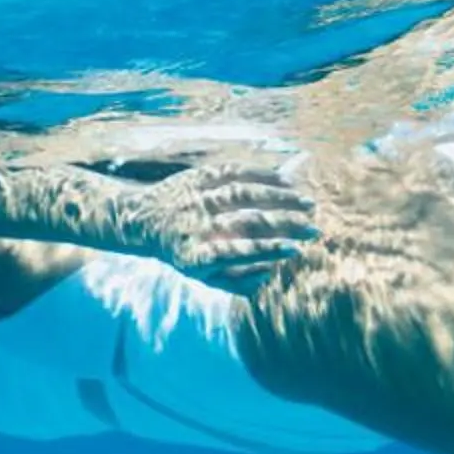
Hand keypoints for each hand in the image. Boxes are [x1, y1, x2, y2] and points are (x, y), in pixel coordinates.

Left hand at [128, 165, 319, 292]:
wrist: (142, 219)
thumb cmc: (184, 251)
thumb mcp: (202, 275)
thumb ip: (235, 281)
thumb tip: (268, 273)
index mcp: (195, 256)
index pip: (234, 253)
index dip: (265, 251)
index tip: (294, 249)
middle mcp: (194, 226)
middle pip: (244, 222)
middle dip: (282, 225)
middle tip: (311, 229)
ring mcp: (196, 198)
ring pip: (242, 194)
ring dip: (278, 197)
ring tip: (306, 204)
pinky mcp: (198, 176)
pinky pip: (234, 172)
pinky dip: (262, 175)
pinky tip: (287, 181)